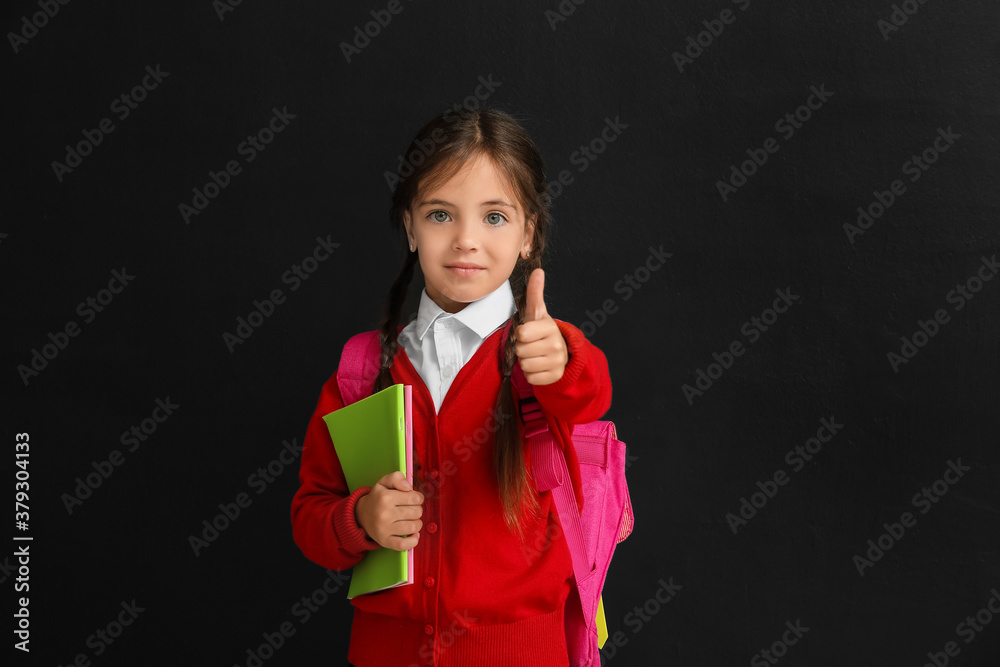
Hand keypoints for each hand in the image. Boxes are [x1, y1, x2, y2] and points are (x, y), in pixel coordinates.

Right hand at [355, 470, 422, 550]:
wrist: (361, 514)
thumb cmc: (377, 498)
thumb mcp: (384, 482)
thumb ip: (397, 478)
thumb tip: (409, 487)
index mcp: (386, 497)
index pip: (416, 498)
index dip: (418, 498)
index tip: (412, 499)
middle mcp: (385, 513)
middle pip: (417, 512)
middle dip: (417, 510)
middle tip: (410, 509)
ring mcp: (384, 529)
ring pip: (413, 527)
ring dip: (417, 523)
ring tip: (410, 520)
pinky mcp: (385, 541)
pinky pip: (404, 545)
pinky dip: (413, 540)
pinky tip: (412, 534)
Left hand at [514, 268, 568, 384]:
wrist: (559, 353)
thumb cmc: (542, 332)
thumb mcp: (537, 313)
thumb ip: (534, 293)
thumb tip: (538, 270)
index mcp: (550, 327)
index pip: (522, 334)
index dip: (520, 334)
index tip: (528, 332)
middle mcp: (556, 345)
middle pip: (521, 351)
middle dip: (522, 349)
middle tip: (531, 345)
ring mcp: (557, 362)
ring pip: (525, 365)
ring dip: (525, 362)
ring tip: (535, 355)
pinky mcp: (555, 376)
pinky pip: (531, 378)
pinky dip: (531, 374)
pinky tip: (538, 366)